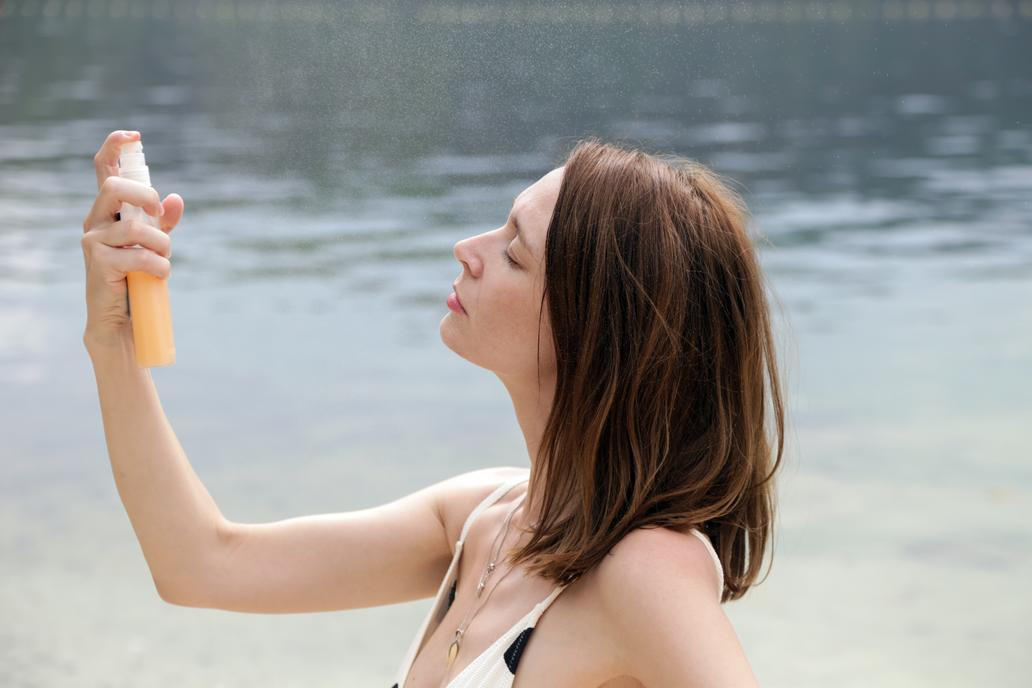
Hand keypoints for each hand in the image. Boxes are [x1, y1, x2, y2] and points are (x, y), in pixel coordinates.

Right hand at [82, 130, 184, 347]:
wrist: (123, 320)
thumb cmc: (138, 279)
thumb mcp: (155, 246)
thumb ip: (164, 222)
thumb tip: (177, 198)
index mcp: (108, 211)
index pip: (102, 169)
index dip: (114, 147)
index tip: (133, 135)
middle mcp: (95, 221)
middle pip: (113, 187)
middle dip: (145, 197)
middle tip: (160, 216)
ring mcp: (93, 240)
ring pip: (136, 228)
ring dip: (162, 245)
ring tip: (163, 260)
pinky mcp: (99, 262)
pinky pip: (139, 255)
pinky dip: (159, 266)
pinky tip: (159, 275)